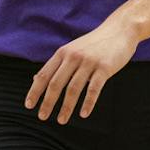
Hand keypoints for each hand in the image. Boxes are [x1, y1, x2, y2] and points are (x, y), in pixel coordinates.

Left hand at [26, 15, 141, 122]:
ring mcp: (89, 62)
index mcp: (63, 53)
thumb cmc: (94, 44)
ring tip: (62, 120)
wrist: (120, 30)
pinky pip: (94, 89)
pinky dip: (88, 103)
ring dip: (66, 107)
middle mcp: (73, 57)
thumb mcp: (72, 50)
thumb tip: (36, 80)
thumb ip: (57, 64)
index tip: (29, 105)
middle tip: (42, 117)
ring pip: (73, 88)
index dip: (35, 91)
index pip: (44, 74)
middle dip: (48, 102)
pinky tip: (84, 114)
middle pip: (56, 83)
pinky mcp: (105, 67)